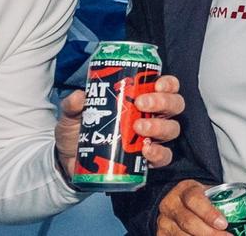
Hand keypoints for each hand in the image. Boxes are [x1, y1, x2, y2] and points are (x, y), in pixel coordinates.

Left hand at [56, 75, 185, 178]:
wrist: (71, 161)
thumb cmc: (79, 131)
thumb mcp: (72, 114)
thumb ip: (73, 104)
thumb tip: (80, 97)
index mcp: (141, 99)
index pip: (166, 87)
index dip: (168, 84)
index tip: (156, 84)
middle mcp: (152, 116)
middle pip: (174, 105)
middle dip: (162, 102)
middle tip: (140, 103)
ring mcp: (152, 139)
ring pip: (172, 129)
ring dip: (159, 126)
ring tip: (138, 127)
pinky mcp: (147, 160)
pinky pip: (164, 157)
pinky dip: (159, 153)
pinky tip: (146, 150)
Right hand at [157, 179, 245, 235]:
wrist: (174, 200)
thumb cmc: (200, 198)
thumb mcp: (216, 191)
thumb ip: (241, 195)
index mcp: (186, 190)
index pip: (194, 199)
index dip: (208, 212)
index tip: (224, 223)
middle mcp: (171, 205)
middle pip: (188, 222)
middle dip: (209, 234)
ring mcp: (164, 222)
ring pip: (181, 235)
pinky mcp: (162, 234)